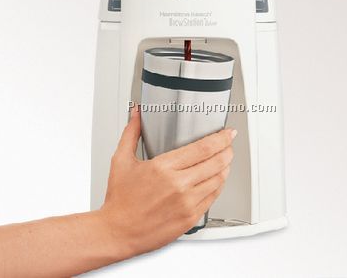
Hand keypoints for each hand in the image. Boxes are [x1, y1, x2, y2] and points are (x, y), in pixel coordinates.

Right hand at [99, 106, 235, 258]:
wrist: (117, 233)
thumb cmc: (120, 200)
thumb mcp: (122, 160)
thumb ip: (132, 132)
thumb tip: (136, 113)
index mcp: (163, 167)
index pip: (203, 148)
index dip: (220, 138)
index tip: (226, 133)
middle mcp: (178, 185)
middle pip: (216, 162)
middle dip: (227, 149)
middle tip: (229, 143)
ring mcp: (187, 203)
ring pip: (218, 180)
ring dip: (226, 166)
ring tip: (226, 159)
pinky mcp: (190, 218)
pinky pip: (213, 198)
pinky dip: (219, 185)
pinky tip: (217, 179)